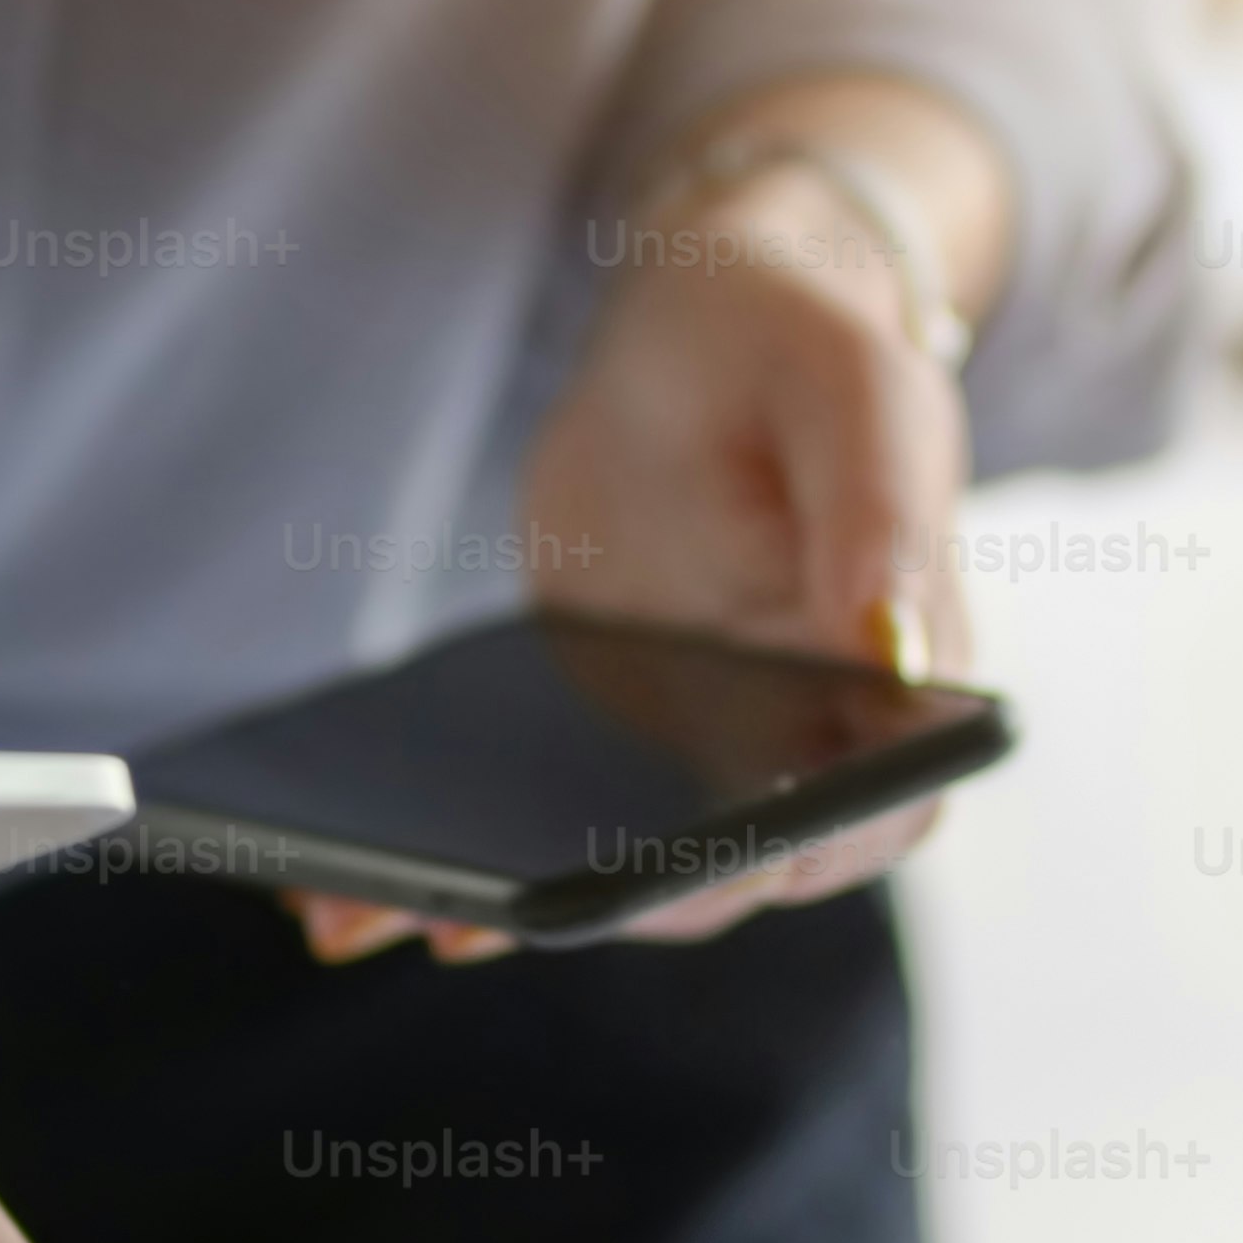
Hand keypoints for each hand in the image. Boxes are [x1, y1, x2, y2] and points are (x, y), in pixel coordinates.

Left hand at [292, 127, 986, 970]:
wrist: (687, 336)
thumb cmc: (792, 341)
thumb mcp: (849, 387)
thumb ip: (879, 509)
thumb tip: (890, 642)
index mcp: (905, 680)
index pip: (880, 811)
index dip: (799, 849)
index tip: (699, 866)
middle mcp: (811, 756)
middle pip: (724, 874)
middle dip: (607, 902)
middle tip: (484, 907)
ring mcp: (700, 773)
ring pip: (617, 877)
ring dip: (501, 905)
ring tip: (363, 906)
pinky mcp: (603, 762)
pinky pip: (537, 835)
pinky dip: (450, 868)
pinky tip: (337, 883)